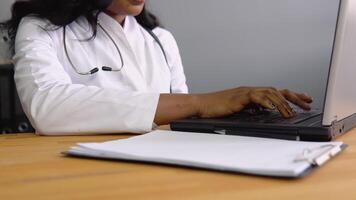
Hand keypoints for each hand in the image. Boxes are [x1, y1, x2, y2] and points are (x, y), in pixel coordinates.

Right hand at [196, 87, 312, 118]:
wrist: (202, 105)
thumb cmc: (217, 108)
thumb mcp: (239, 110)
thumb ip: (251, 109)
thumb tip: (264, 112)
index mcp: (252, 94)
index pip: (275, 92)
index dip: (291, 95)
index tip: (304, 99)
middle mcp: (251, 90)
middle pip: (277, 90)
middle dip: (294, 97)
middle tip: (307, 103)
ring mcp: (245, 92)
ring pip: (269, 93)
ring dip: (282, 103)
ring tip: (291, 113)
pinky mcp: (238, 97)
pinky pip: (255, 97)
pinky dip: (265, 102)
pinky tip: (272, 108)